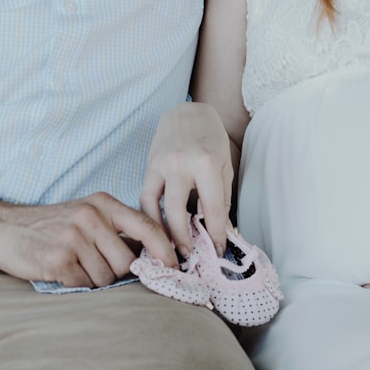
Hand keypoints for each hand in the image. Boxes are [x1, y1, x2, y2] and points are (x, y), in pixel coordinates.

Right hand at [0, 192, 176, 288]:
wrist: (0, 228)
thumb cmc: (47, 226)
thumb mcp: (84, 214)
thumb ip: (115, 228)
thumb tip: (153, 254)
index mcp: (102, 204)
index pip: (147, 226)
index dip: (165, 250)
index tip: (173, 266)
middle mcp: (90, 217)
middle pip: (127, 262)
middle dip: (116, 272)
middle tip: (93, 265)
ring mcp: (73, 238)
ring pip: (106, 277)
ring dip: (93, 280)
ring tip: (73, 265)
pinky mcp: (58, 260)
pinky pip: (84, 285)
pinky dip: (76, 284)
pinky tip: (60, 270)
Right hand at [140, 101, 234, 256]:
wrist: (188, 113)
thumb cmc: (211, 140)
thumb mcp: (224, 167)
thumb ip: (221, 198)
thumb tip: (220, 230)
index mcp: (206, 164)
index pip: (212, 208)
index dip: (216, 234)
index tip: (218, 251)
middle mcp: (181, 164)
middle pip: (179, 212)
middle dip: (185, 239)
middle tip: (189, 256)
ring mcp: (161, 165)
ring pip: (156, 206)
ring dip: (162, 231)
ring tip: (169, 248)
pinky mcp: (149, 166)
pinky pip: (145, 196)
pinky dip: (150, 215)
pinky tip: (156, 228)